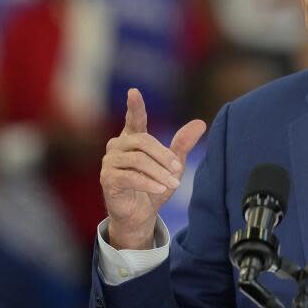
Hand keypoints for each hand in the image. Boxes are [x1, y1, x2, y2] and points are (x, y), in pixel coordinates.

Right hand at [100, 88, 206, 249]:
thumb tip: (201, 123)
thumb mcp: (173, 166)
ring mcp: (110, 162)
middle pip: (143, 141)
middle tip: (178, 170)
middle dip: (164, 156)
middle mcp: (118, 146)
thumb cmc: (154, 186)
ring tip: (174, 184)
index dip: (134, 106)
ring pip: (138, 160)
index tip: (134, 91)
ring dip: (159, 172)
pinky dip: (149, 183)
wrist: (140, 216)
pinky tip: (161, 190)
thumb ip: (183, 144)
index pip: (134, 119)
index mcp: (133, 138)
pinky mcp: (107, 179)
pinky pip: (130, 177)